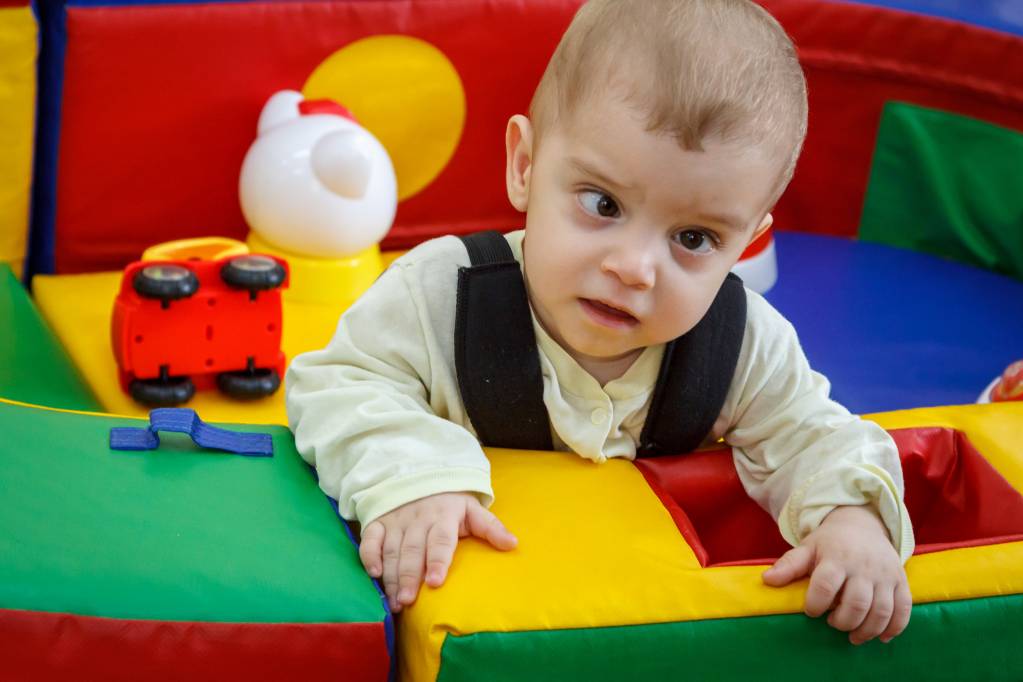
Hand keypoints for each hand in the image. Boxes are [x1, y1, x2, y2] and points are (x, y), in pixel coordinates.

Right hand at [358, 492, 516, 611]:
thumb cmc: (451, 503)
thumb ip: (491, 528)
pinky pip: (370, 539)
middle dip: (410, 577)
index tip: (435, 582)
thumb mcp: (473, 510)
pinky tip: (374, 573)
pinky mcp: (379, 522)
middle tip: (408, 601)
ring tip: (395, 600)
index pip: (441, 541)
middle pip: (413, 551)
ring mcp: (397, 521)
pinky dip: (369, 555)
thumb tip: (513, 544)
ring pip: (392, 550)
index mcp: (444, 517)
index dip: (437, 561)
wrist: (422, 477)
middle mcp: (418, 520)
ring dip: (391, 575)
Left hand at [762, 505, 911, 644]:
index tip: (811, 611)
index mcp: (836, 557)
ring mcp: (885, 574)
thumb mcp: (807, 548)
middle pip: (856, 603)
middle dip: (843, 621)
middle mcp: (863, 566)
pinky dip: (894, 628)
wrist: (861, 524)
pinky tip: (880, 637)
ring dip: (867, 630)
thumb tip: (767, 581)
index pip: (825, 585)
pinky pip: (904, 609)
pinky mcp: (900, 581)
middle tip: (832, 623)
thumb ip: (789, 565)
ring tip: (852, 636)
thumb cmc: (829, 542)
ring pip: (881, 610)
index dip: (816, 604)